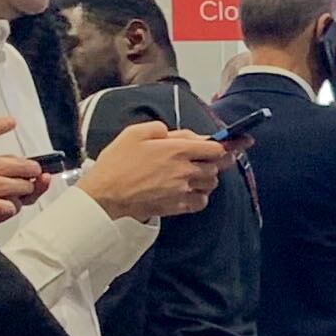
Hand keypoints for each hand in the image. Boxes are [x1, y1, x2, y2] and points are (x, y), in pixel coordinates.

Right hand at [80, 120, 229, 222]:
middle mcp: (185, 171)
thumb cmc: (117, 163)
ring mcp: (182, 190)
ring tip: (194, 175)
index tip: (230, 146)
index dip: (224, 146)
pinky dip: (200, 197)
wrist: (106, 194)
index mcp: (176, 150)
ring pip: (211, 184)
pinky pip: (201, 202)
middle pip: (216, 167)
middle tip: (205, 159)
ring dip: (207, 178)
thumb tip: (173, 134)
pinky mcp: (177, 206)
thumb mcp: (134, 133)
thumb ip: (159, 129)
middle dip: (214, 162)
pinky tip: (190, 191)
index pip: (215, 148)